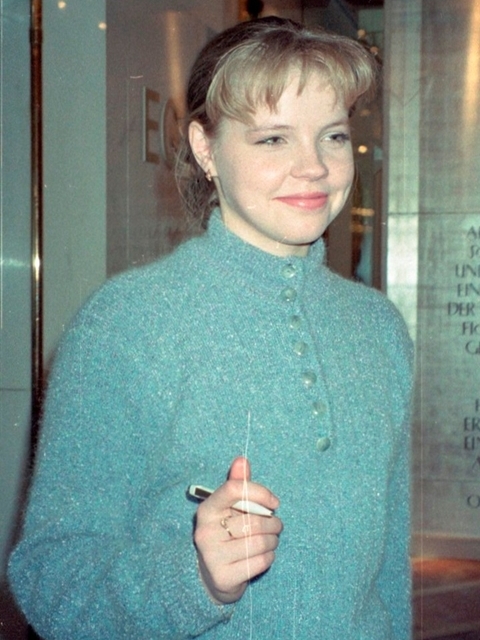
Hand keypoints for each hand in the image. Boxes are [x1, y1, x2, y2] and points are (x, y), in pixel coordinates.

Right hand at [194, 457, 281, 603]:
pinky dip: (269, 557)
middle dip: (273, 523)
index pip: (234, 489)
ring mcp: (212, 556)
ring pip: (258, 542)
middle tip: (277, 525)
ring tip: (272, 539)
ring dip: (273, 540)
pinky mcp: (223, 577)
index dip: (259, 492)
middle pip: (252, 521)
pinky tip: (265, 555)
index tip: (274, 502)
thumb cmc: (226, 533)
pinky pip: (259, 562)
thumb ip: (237, 485)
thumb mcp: (228, 508)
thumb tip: (242, 459)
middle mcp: (205, 531)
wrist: (212, 575)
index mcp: (207, 509)